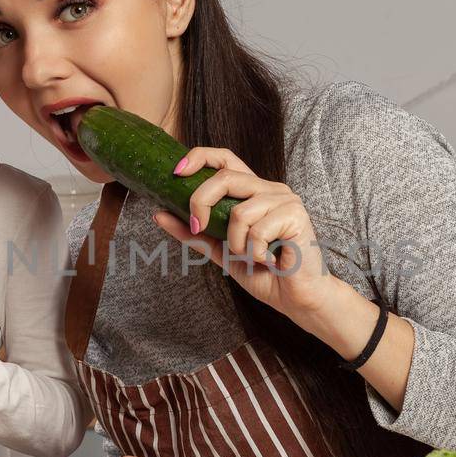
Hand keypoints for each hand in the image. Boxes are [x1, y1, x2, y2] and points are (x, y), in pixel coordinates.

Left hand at [154, 145, 335, 326]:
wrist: (295, 299)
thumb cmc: (263, 273)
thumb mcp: (221, 251)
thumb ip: (194, 233)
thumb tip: (160, 214)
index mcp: (252, 192)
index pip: (225, 159)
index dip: (199, 157)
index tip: (176, 172)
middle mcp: (269, 189)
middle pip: (225, 177)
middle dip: (201, 201)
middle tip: (198, 226)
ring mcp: (284, 199)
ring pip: (239, 212)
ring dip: (237, 244)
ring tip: (252, 257)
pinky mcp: (296, 215)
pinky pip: (258, 230)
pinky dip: (255, 253)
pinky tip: (269, 260)